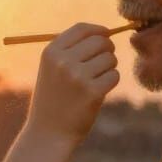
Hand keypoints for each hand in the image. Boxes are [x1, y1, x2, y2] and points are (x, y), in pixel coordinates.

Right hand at [27, 23, 118, 143]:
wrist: (48, 133)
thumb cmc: (53, 99)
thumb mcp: (51, 70)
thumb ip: (72, 50)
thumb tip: (103, 33)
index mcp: (51, 52)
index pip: (82, 29)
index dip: (98, 30)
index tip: (106, 35)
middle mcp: (63, 61)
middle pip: (100, 41)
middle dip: (108, 49)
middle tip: (105, 62)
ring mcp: (77, 76)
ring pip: (110, 59)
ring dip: (108, 68)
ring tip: (95, 81)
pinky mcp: (92, 92)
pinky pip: (114, 76)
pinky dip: (110, 82)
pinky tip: (98, 93)